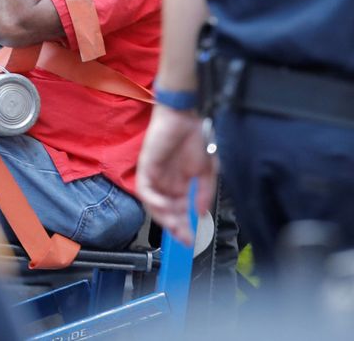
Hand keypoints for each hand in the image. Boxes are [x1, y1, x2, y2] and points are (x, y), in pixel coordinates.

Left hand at [135, 104, 214, 245]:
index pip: (179, 212)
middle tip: (184, 237)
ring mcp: (155, 176)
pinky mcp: (146, 168)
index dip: (185, 227)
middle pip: (166, 212)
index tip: (191, 240)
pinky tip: (164, 205)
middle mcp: (166, 184)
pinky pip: (145, 190)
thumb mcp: (208, 170)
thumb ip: (204, 192)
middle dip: (175, 227)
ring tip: (175, 224)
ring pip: (154, 205)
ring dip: (164, 217)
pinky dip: (153, 201)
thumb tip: (202, 213)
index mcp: (181, 185)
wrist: (187, 114)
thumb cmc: (197, 137)